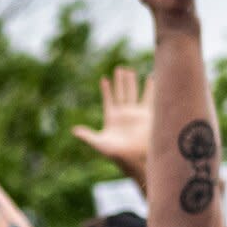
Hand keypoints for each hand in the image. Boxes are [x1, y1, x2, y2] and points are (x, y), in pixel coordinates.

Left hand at [70, 66, 151, 187]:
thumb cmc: (116, 153)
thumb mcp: (99, 143)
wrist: (134, 158)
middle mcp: (124, 113)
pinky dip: (150, 89)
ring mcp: (135, 114)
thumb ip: (88, 136)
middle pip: (121, 93)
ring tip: (131, 71)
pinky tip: (151, 79)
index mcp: (112, 117)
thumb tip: (74, 130)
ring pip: (133, 93)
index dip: (106, 90)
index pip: (109, 100)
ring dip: (132, 82)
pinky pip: (148, 99)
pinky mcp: (146, 116)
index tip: (104, 80)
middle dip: (121, 81)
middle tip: (120, 68)